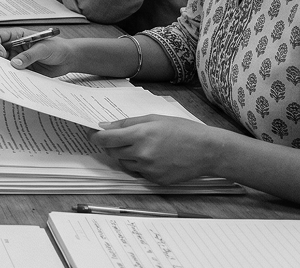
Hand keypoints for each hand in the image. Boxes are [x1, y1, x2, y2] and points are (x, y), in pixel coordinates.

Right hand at [0, 27, 72, 76]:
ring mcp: (17, 59)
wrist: (68, 59)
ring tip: (6, 75)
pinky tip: (14, 81)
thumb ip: (29, 55)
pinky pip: (12, 74)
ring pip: (2, 64)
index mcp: (17, 36)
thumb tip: (15, 64)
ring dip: (2, 69)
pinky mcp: (22, 70)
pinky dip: (11, 78)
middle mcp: (14, 47)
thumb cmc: (57, 47)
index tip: (0, 53)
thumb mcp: (43, 49)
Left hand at [91, 115, 220, 183]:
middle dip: (111, 145)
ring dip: (125, 155)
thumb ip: (127, 123)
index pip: (106, 139)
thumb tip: (105, 126)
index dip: (95, 136)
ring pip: (123, 163)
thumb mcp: (154, 119)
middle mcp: (142, 154)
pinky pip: (138, 172)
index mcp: (140, 135)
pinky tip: (153, 157)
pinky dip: (139, 165)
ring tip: (142, 146)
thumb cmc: (182, 130)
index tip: (92, 134)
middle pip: (112, 152)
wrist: (207, 151)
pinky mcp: (155, 180)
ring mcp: (148, 169)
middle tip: (119, 138)